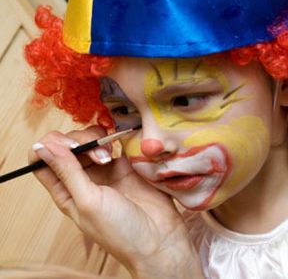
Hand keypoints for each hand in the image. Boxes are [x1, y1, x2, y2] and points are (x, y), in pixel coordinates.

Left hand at [29, 126, 203, 278]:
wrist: (158, 237)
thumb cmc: (119, 230)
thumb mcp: (88, 201)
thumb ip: (67, 171)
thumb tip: (41, 147)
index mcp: (65, 191)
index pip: (42, 160)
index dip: (49, 147)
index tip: (67, 147)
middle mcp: (81, 177)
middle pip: (67, 144)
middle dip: (79, 142)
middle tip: (98, 156)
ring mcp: (103, 169)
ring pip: (89, 139)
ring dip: (96, 140)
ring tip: (110, 155)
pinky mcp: (123, 163)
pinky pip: (112, 141)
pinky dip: (112, 137)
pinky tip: (118, 146)